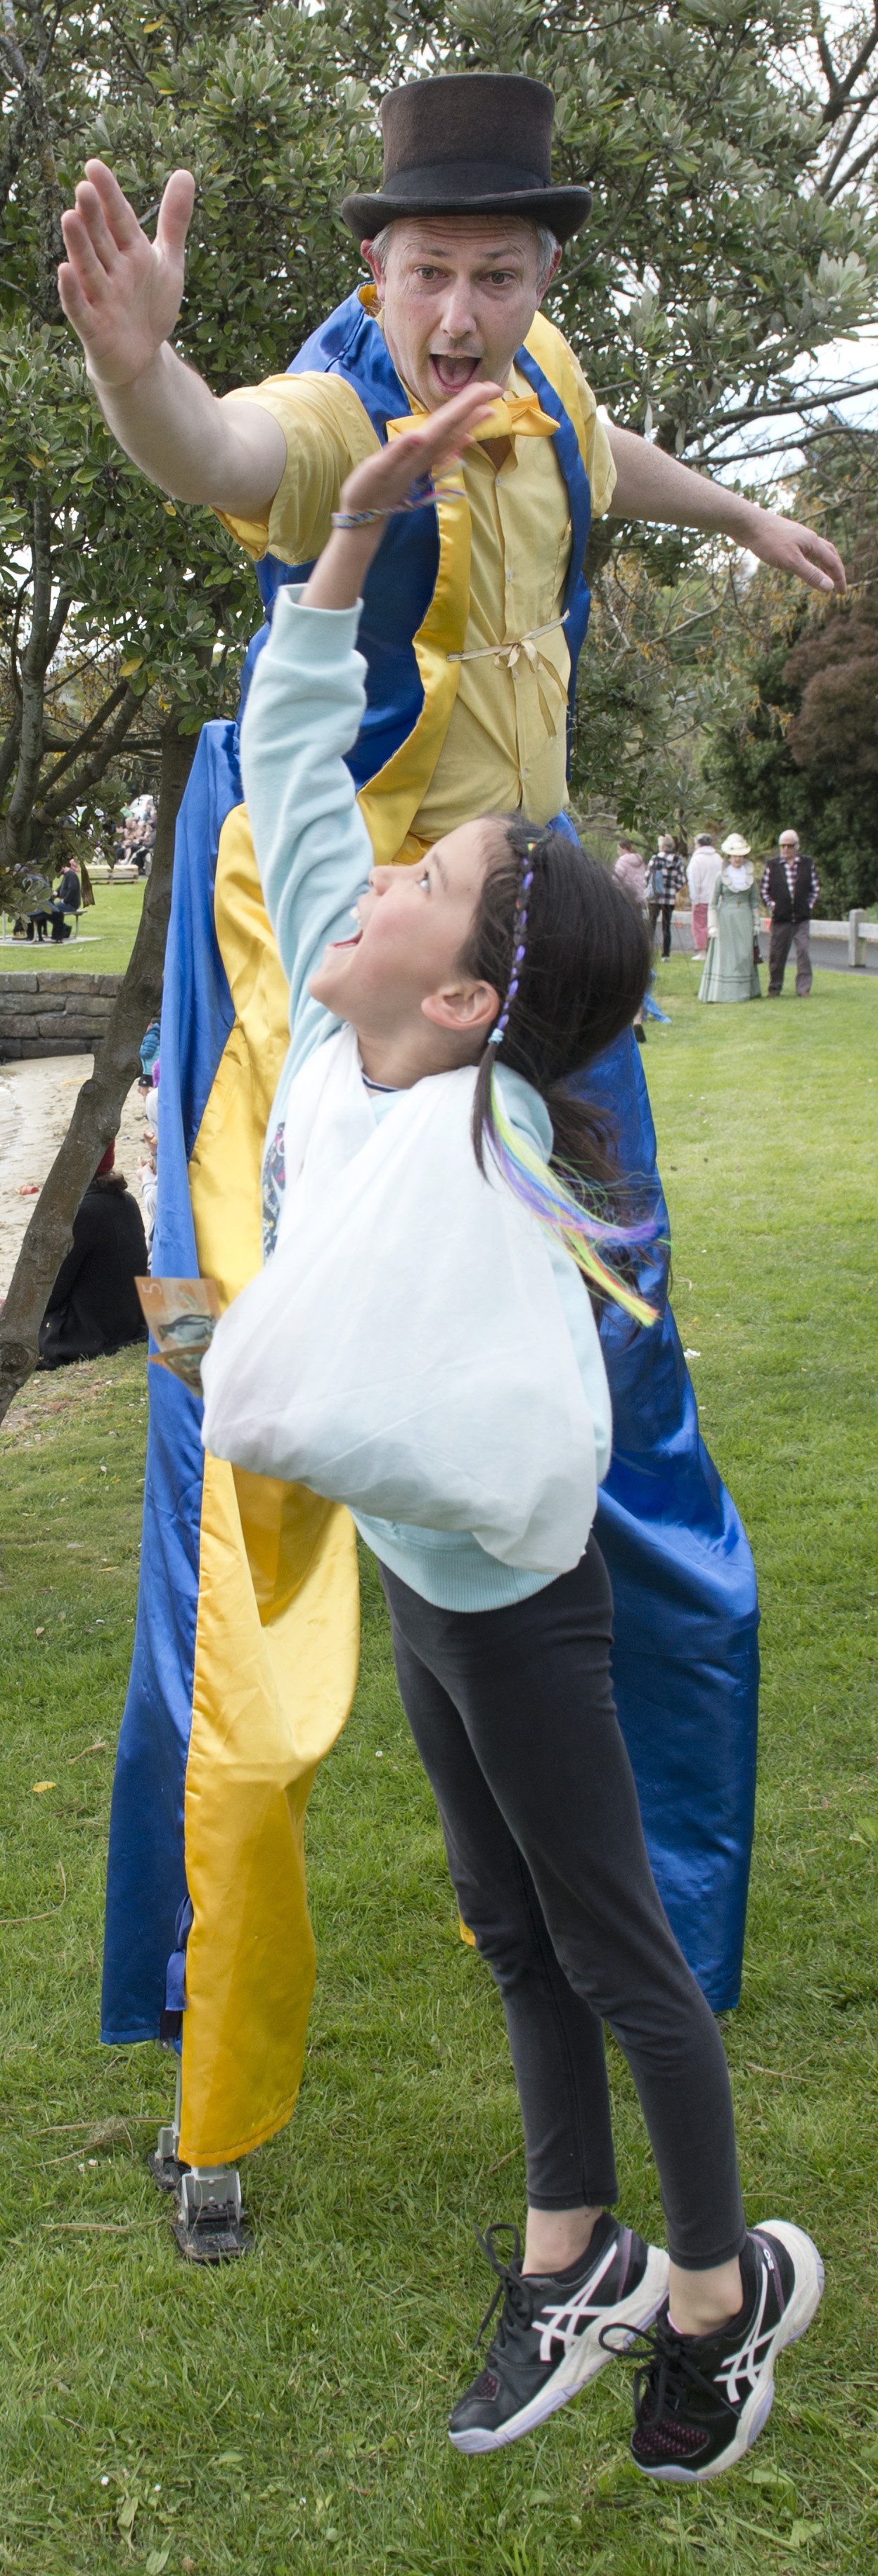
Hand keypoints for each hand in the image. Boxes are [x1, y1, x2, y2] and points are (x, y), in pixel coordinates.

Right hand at [58, 159, 194, 389]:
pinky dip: (72, 291)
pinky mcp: (94, 327)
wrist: (142, 356)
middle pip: (101, 239)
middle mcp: (112, 270)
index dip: (108, 194)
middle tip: (84, 187)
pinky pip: (80, 308)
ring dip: (78, 245)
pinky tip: (64, 270)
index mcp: (130, 252)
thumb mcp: (168, 261)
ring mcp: (101, 298)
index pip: (118, 218)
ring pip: (88, 267)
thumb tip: (184, 173)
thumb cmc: (150, 305)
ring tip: (69, 217)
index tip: (94, 165)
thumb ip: (174, 221)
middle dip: (93, 216)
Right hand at [337, 378, 500, 521]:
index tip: (486, 389)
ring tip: (487, 410)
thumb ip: (397, 452)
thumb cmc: (365, 492)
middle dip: (473, 407)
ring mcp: (424, 462)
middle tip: (494, 389)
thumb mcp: (377, 470)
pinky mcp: (418, 467)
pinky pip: (443, 451)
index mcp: (418, 451)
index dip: (466, 404)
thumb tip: (418, 436)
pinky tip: (466, 438)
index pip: (446, 422)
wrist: (364, 518)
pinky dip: (456, 442)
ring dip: (469, 423)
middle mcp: (426, 455)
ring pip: (451, 438)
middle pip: (453, 427)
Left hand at [744, 506, 845, 596]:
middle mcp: (808, 538)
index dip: (839, 579)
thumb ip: (811, 574)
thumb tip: (829, 587)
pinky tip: (802, 565)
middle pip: (829, 553)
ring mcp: (796, 537)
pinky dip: (810, 560)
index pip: (833, 562)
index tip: (842, 594)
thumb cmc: (769, 541)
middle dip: (835, 570)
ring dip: (824, 564)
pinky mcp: (785, 539)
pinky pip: (804, 550)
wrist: (748, 524)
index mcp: (813, 542)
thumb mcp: (791, 561)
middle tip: (838, 585)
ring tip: (824, 576)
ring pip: (817, 551)